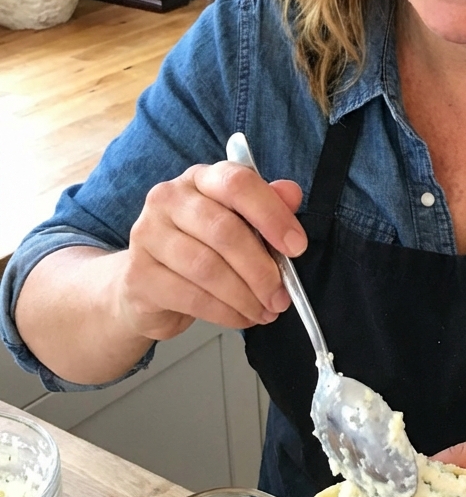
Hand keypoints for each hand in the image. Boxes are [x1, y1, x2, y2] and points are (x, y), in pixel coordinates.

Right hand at [114, 162, 306, 340]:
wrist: (147, 285)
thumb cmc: (200, 249)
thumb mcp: (237, 224)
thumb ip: (266, 207)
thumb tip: (292, 194)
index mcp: (200, 178)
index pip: (237, 183)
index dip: (272, 215)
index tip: (296, 247)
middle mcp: (169, 198)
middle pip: (224, 231)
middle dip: (261, 270)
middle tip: (282, 296)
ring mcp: (148, 234)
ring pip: (207, 268)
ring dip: (245, 296)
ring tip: (266, 311)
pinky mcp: (139, 275)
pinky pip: (191, 297)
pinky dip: (225, 312)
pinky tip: (242, 318)